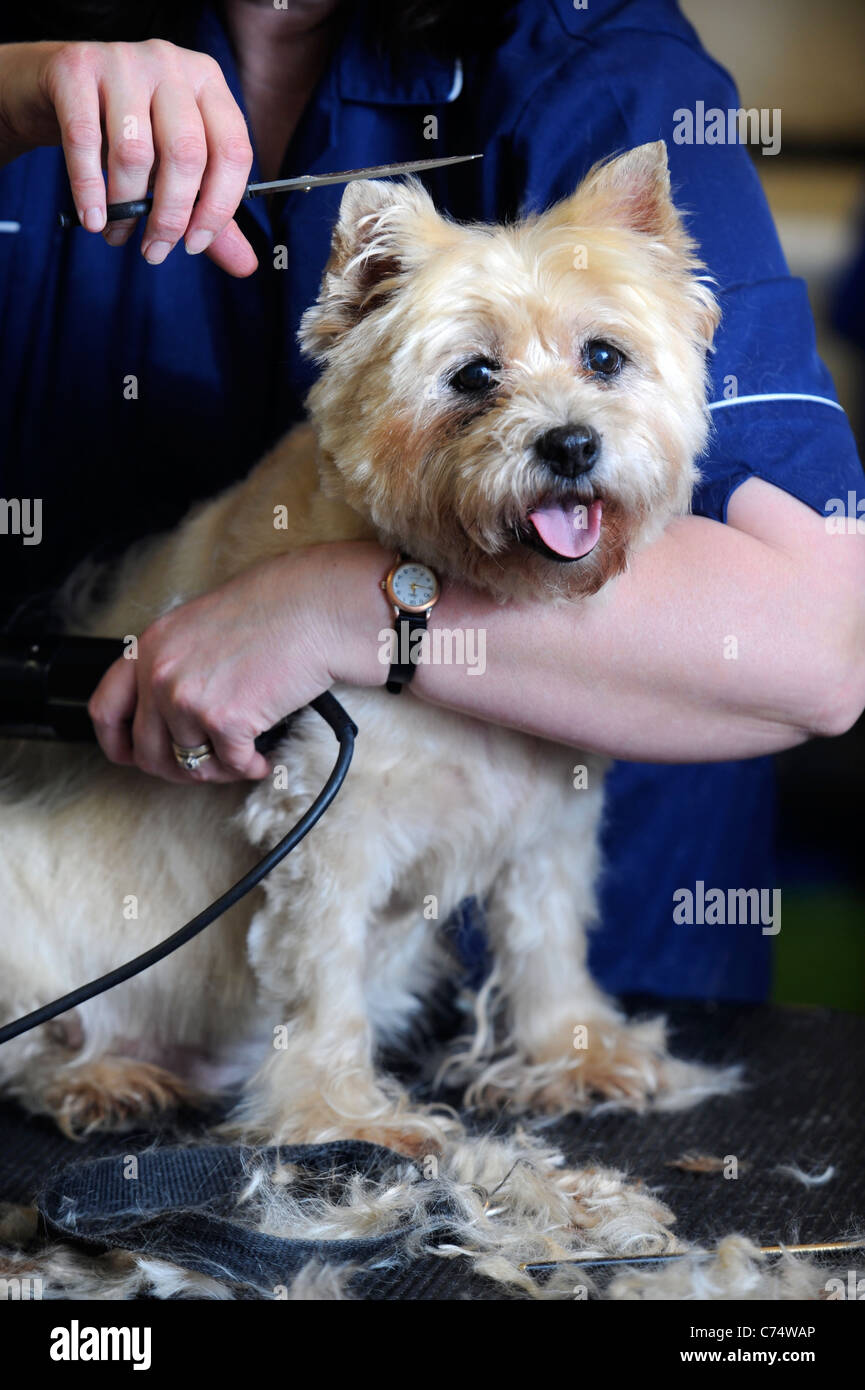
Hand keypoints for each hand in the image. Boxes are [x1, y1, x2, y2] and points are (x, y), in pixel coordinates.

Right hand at [0, 39, 256, 274]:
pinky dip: (88, 189)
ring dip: (126, 207)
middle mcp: (172, 64)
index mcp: (208, 83)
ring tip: (118, 234)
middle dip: (170, 216)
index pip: (233, 151)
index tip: (194, 246)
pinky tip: (92, 218)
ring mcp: (124, 60)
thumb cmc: (130, 129)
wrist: (61, 86)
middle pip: (186, 154)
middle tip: (154, 251)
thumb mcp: (173, 164)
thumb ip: (209, 211)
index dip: (217, 208)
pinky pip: (85, 140)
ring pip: (135, 152)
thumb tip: (246, 266)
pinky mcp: (77, 66)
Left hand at [88, 542, 388, 782]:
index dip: (117, 743)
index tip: (134, 755)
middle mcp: (160, 673)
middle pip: (147, 751)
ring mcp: (188, 699)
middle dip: (178, 767)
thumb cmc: (272, 612)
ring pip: (190, 765)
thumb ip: (175, 666)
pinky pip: (231, 766)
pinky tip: (263, 754)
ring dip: (220, 769)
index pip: (105, 709)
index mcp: (149, 647)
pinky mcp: (225, 720)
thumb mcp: (199, 628)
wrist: (314, 608)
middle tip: (208, 764)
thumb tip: (171, 717)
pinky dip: (251, 767)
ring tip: (244, 755)